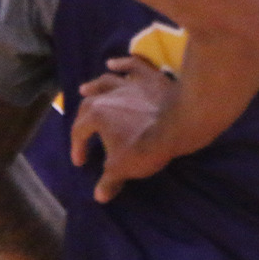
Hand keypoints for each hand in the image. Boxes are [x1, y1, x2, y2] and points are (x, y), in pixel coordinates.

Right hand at [70, 56, 180, 202]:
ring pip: (106, 82)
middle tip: (82, 126)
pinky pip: (133, 66)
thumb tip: (99, 197)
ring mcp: (130, 84)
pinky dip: (123, 63)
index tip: (82, 161)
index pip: (79, 132)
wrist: (180, 123)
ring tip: (86, 89)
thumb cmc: (147, 146)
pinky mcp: (151, 77)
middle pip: (89, 104)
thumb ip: (109, 181)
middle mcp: (107, 95)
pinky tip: (114, 62)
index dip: (78, 148)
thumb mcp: (125, 168)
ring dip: (95, 86)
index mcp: (95, 115)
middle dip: (83, 117)